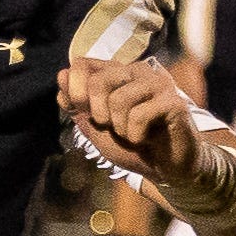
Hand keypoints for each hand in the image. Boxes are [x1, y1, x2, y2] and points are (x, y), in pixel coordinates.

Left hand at [59, 58, 203, 186]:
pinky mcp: (173, 101)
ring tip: (135, 133)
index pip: (82, 65)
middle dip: (100, 115)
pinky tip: (148, 138)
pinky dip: (137, 136)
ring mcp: (157, 84)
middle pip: (98, 81)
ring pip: (119, 100)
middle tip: (116, 127)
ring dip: (121, 129)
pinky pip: (139, 116)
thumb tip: (62, 75)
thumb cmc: (131, 145)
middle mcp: (137, 71)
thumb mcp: (95, 126)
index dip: (76, 93)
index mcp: (116, 73)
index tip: (91, 115)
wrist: (164, 170)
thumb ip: (77, 103)